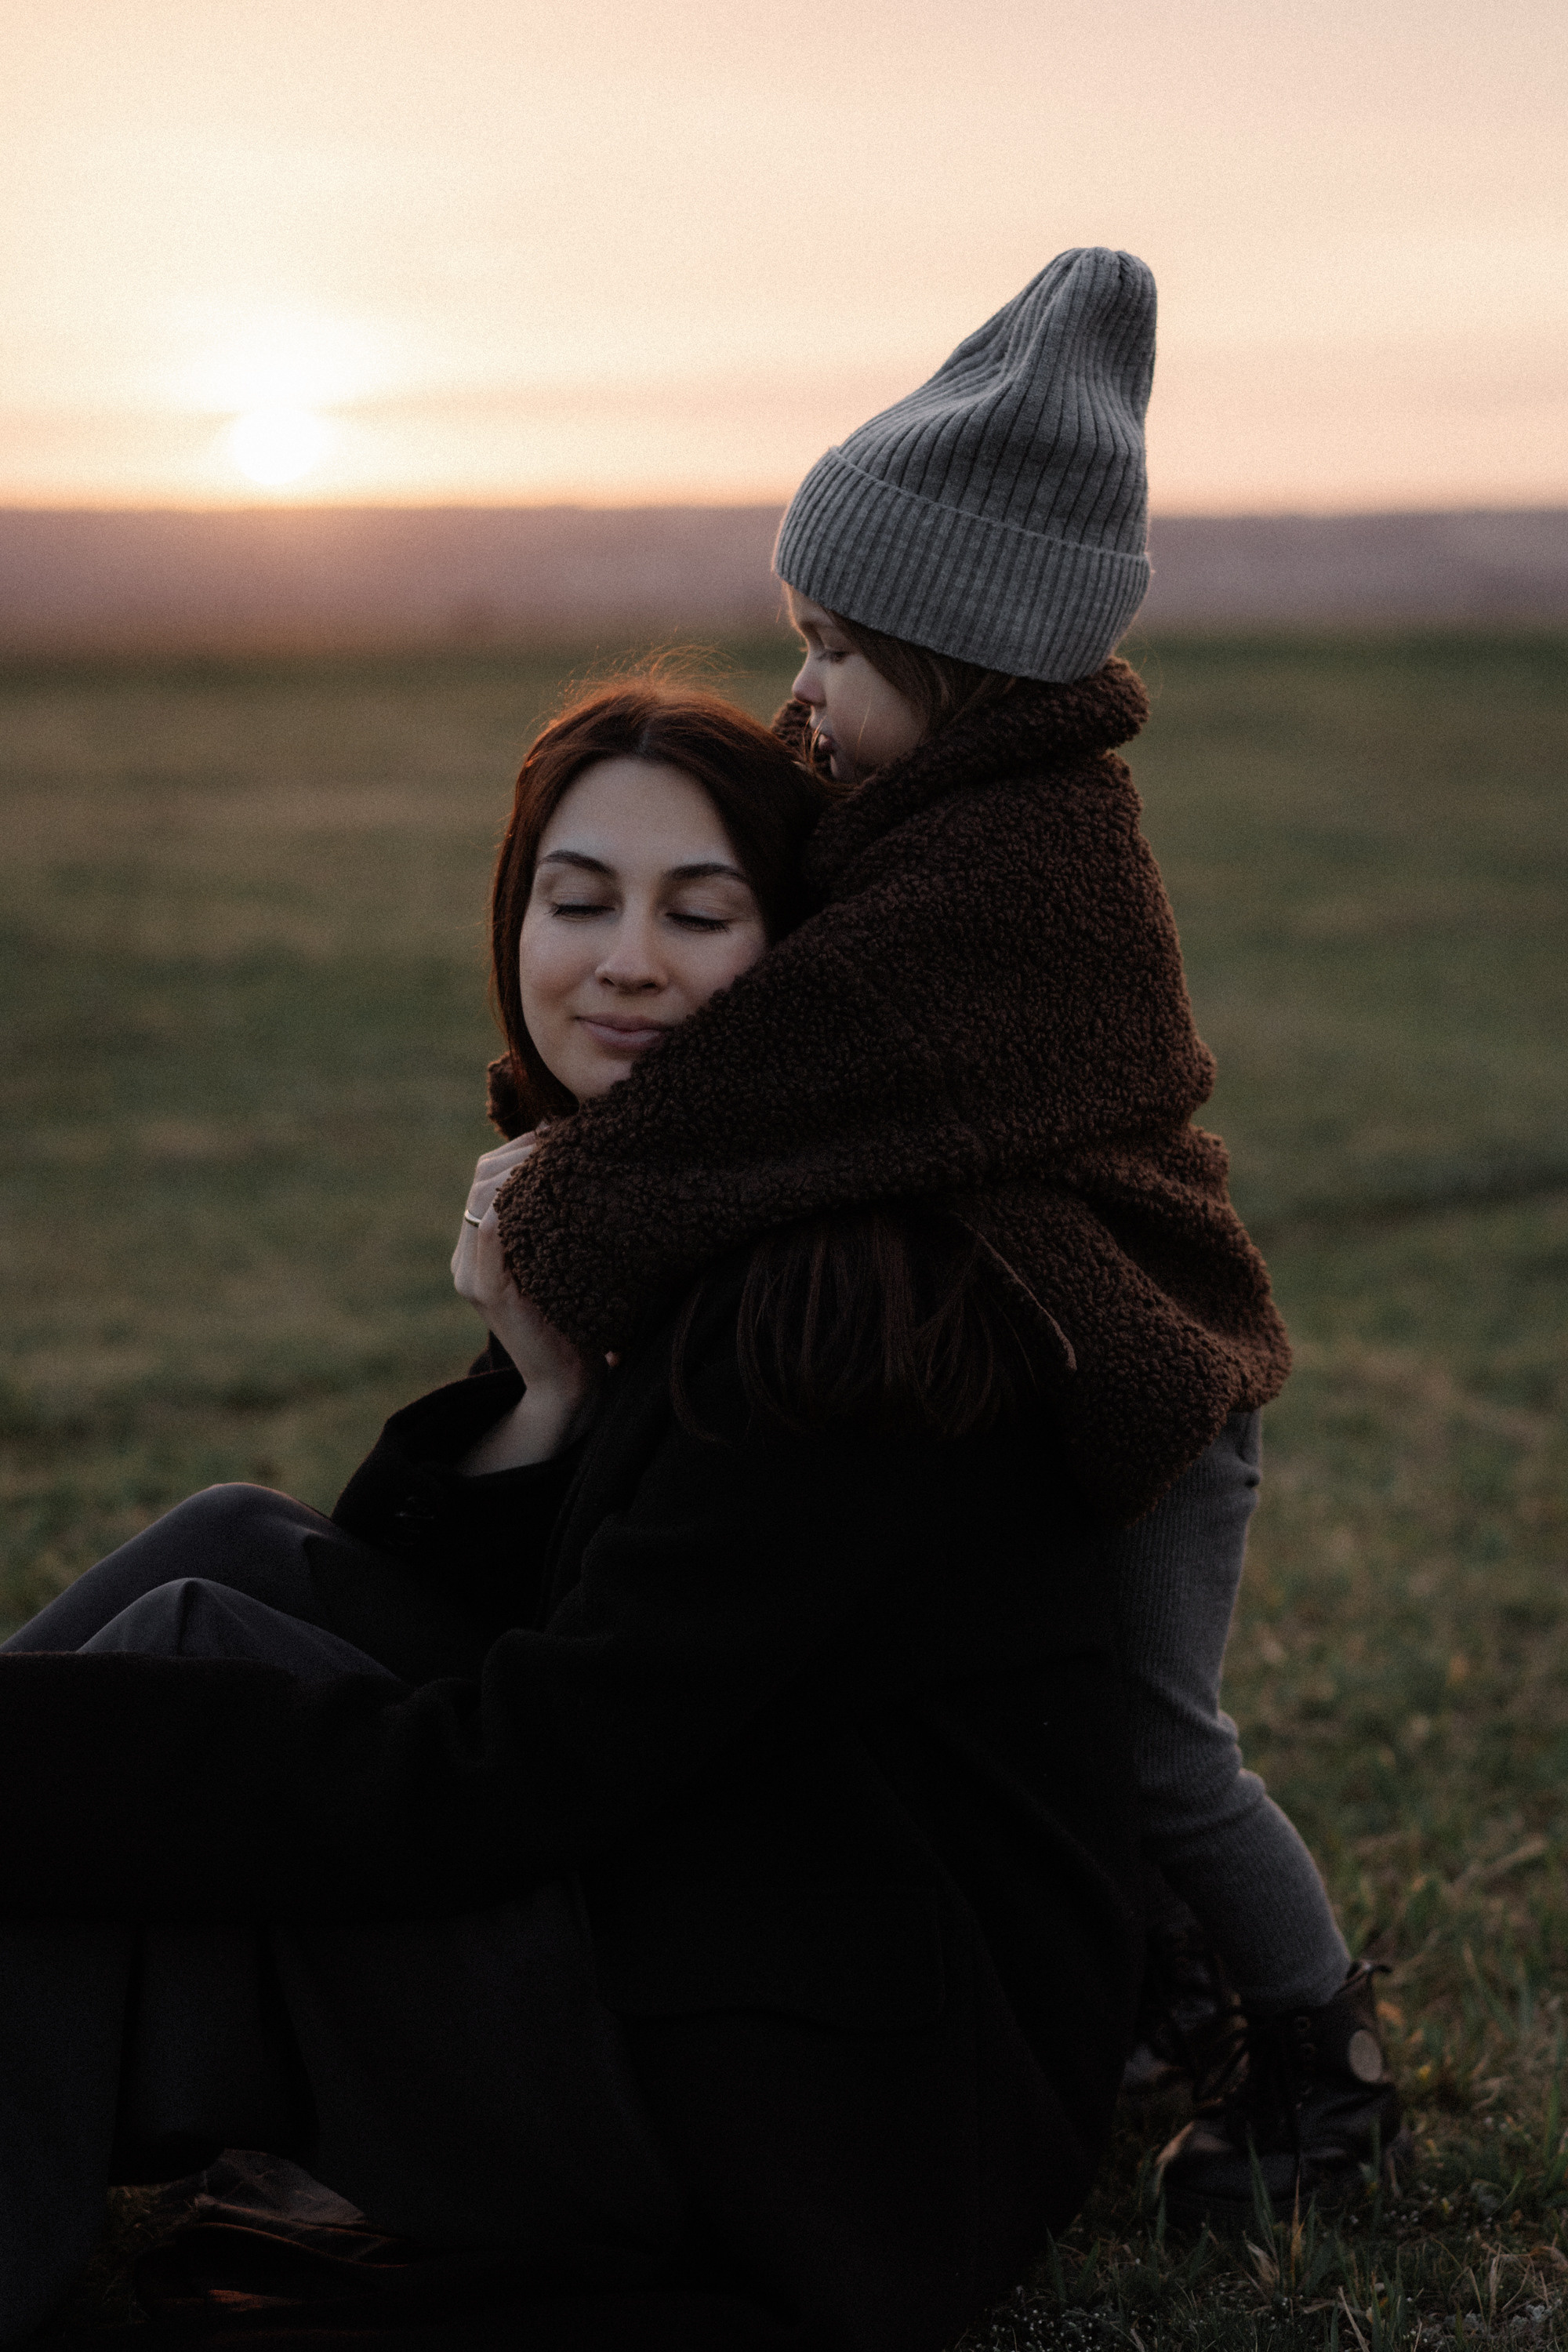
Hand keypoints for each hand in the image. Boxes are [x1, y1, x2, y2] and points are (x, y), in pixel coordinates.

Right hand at [451, 1137, 596, 1469]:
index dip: (518, 1148)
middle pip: (479, 1179)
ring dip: (522, 1169)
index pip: (484, 1177)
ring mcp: (470, 1275)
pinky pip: (490, 1229)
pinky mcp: (487, 1291)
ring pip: (482, 1197)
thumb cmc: (577, 1320)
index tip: (559, 1134)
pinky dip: (514, 1200)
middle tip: (564, 1138)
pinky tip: (548, 1188)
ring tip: (561, 1157)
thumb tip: (574, 1162)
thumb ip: (551, 1222)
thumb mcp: (560, 1260)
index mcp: (477, 1251)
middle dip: (521, 1151)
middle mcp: (465, 1260)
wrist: (566, 1385)